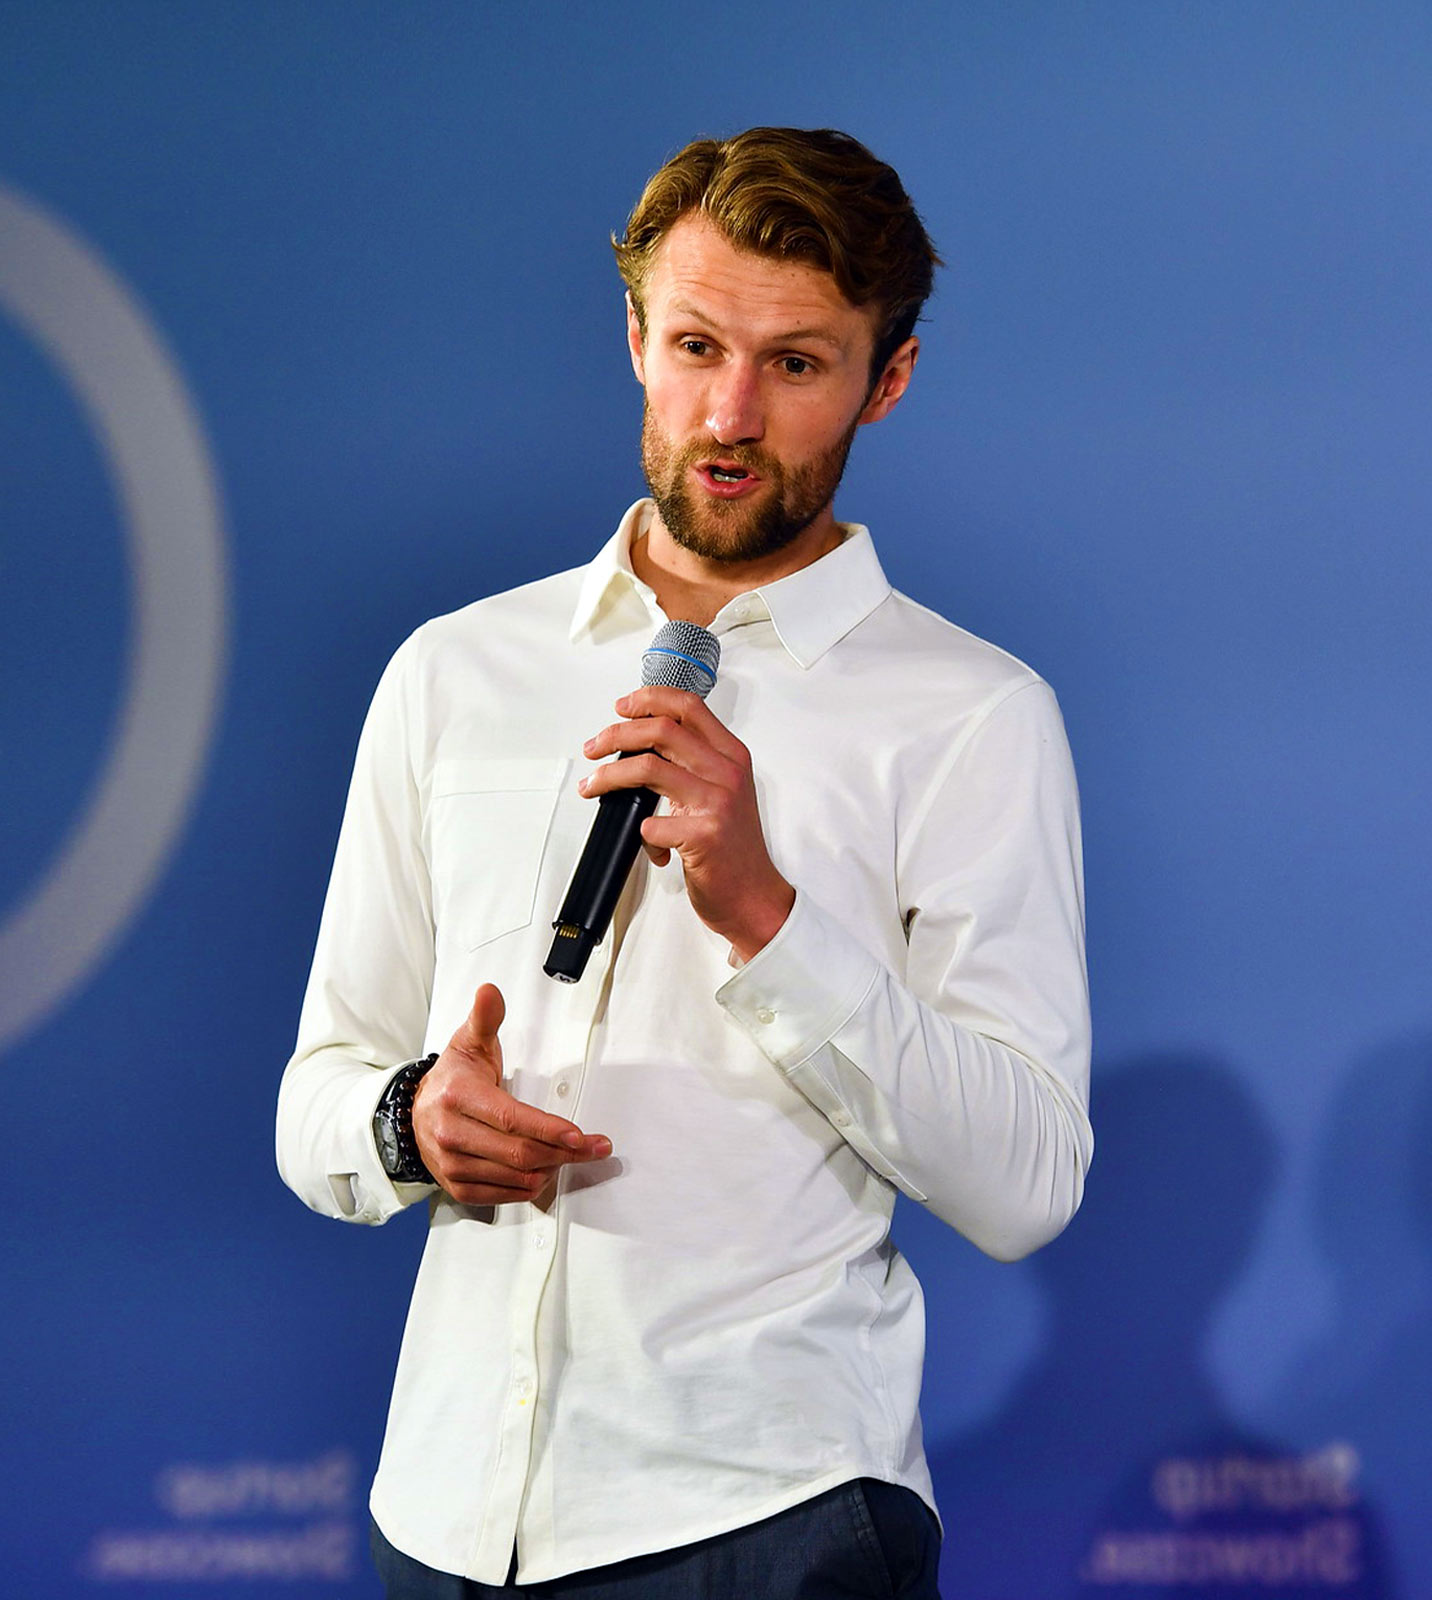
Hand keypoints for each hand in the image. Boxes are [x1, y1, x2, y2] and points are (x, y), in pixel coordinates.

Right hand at [412, 984, 610, 1205]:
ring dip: (551, 1169)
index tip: (580, 1136)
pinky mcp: (457, 1187)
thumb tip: (490, 992)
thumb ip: (485, 1018)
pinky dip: (529, 1187)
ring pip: (515, 1177)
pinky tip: (544, 1171)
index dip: (549, 1130)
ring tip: (570, 1154)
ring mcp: (452, 1164)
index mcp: (457, 1097)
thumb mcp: (468, 1042)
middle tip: (594, 1147)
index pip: (511, 1119)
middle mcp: (451, 1133)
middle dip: (564, 1152)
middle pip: (519, 1153)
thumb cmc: (453, 1078)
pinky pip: (502, 1195)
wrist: (415, 1113)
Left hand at [579, 686, 794, 961]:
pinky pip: (650, 824)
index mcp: (731, 756)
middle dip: (615, 734)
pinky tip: (647, 844)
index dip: (649, 699)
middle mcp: (727, 773)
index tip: (622, 707)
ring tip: (591, 787)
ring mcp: (717, 803)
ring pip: (647, 769)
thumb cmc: (734, 847)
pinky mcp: (703, 836)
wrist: (754, 896)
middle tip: (593, 748)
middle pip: (661, 730)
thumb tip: (639, 745)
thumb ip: (693, 764)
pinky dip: (638, 833)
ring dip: (608, 777)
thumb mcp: (723, 792)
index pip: (688, 706)